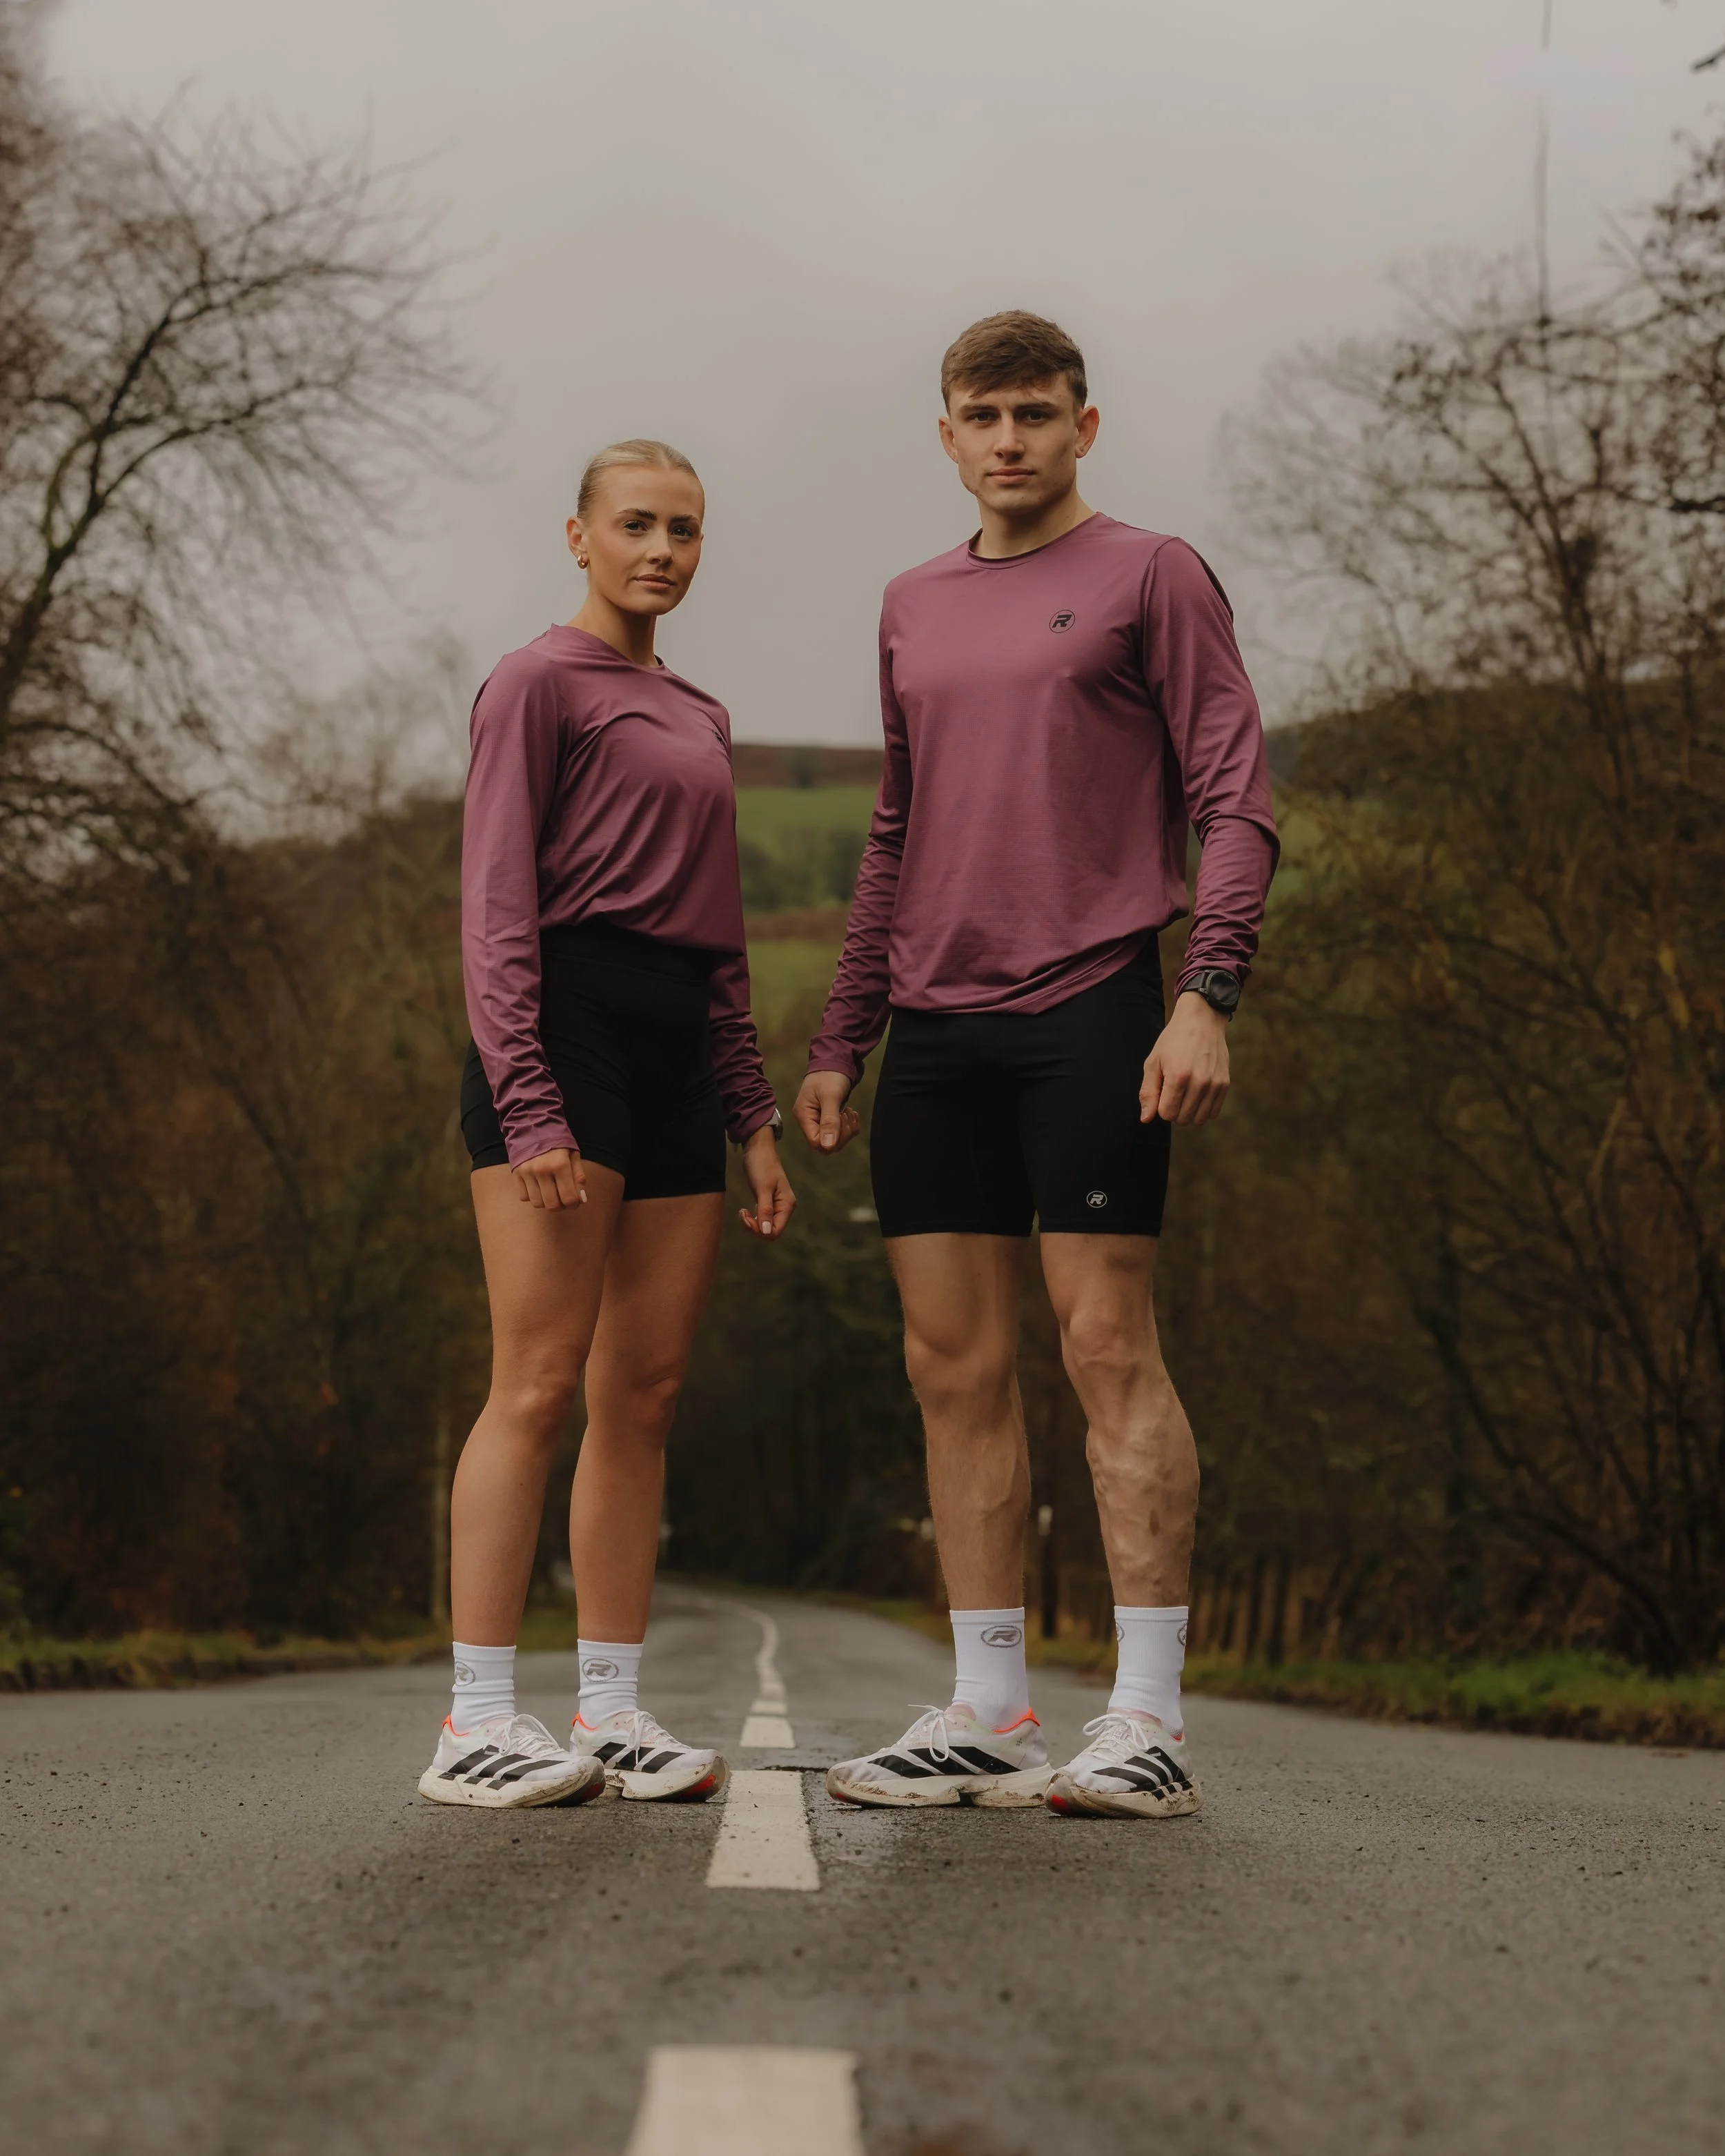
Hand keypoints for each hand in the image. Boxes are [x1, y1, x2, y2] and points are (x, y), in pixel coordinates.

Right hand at [512, 1147, 586, 1208]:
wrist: (532, 1124)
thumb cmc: (556, 1140)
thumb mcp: (572, 1153)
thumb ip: (578, 1175)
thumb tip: (581, 1197)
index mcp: (560, 1165)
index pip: (568, 1198)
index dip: (574, 1204)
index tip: (575, 1201)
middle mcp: (542, 1170)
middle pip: (552, 1205)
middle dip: (561, 1206)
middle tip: (563, 1200)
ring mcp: (527, 1173)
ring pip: (537, 1203)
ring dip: (545, 1202)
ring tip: (550, 1192)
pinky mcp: (516, 1173)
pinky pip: (524, 1197)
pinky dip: (531, 1196)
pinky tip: (537, 1187)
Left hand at [738, 1125, 795, 1238]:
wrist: (757, 1149)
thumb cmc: (761, 1165)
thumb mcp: (762, 1188)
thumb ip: (765, 1211)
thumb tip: (767, 1232)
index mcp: (787, 1205)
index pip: (775, 1231)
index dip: (760, 1230)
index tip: (746, 1217)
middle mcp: (784, 1208)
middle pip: (770, 1232)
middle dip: (755, 1228)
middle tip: (742, 1214)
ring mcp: (776, 1206)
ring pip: (765, 1228)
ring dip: (752, 1225)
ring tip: (742, 1212)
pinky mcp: (767, 1203)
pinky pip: (762, 1220)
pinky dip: (752, 1220)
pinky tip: (745, 1212)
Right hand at [793, 1069, 860, 1152]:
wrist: (835, 1060)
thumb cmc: (829, 1075)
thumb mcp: (830, 1096)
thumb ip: (829, 1121)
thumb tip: (827, 1147)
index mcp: (804, 1116)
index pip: (816, 1142)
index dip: (832, 1139)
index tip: (841, 1120)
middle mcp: (809, 1120)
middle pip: (826, 1144)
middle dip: (842, 1133)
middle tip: (847, 1114)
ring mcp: (818, 1120)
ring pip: (834, 1139)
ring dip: (847, 1129)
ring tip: (849, 1112)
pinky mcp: (827, 1118)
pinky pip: (839, 1132)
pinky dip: (848, 1125)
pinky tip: (850, 1112)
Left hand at [1140, 993, 1231, 1126]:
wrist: (1202, 1020)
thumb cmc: (1173, 1041)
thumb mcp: (1153, 1062)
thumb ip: (1148, 1092)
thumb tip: (1146, 1119)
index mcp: (1178, 1076)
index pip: (1166, 1114)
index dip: (1160, 1106)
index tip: (1162, 1090)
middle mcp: (1199, 1082)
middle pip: (1182, 1119)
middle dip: (1174, 1110)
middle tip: (1173, 1091)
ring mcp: (1214, 1084)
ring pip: (1199, 1120)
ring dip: (1188, 1112)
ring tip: (1185, 1094)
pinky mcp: (1225, 1084)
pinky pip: (1213, 1113)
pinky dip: (1203, 1109)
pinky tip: (1197, 1095)